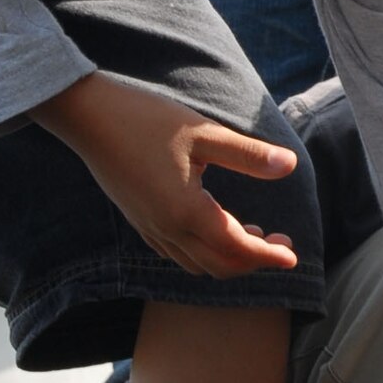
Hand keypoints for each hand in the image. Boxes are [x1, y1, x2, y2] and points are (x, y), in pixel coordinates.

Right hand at [33, 72, 300, 276]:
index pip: (236, 248)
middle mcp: (166, 229)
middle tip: (281, 243)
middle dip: (253, 261)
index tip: (293, 256)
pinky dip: (204, 253)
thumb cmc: (146, 119)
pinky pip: (176, 254)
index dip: (268, 256)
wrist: (88, 116)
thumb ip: (248, 155)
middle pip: (218, 265)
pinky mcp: (139, 221)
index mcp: (185, 211)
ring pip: (196, 264)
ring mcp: (149, 228)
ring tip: (256, 235)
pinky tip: (217, 228)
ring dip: (229, 258)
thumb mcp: (204, 133)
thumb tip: (291, 165)